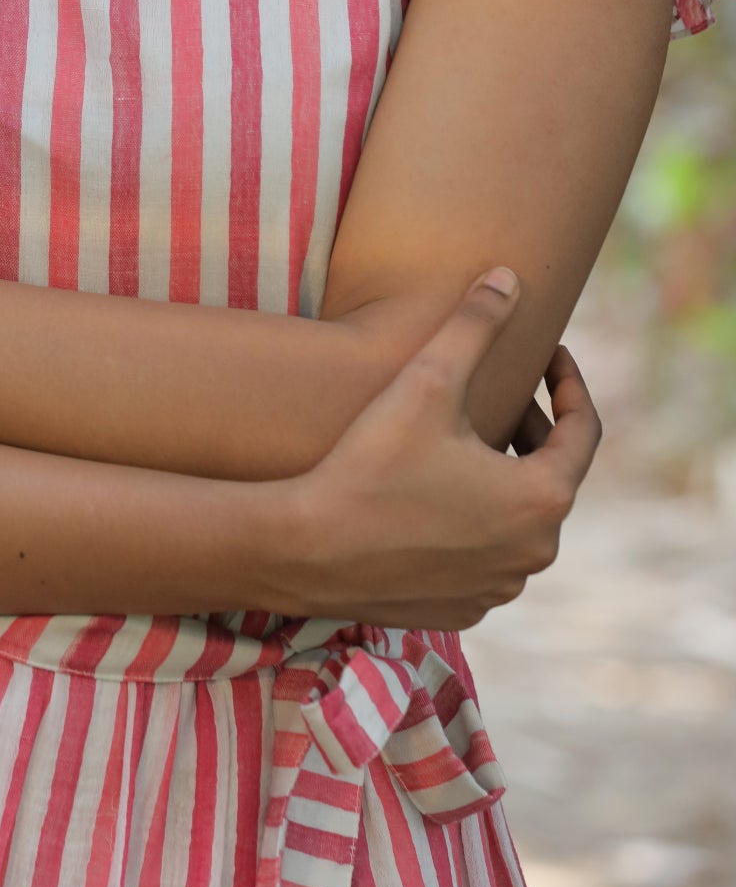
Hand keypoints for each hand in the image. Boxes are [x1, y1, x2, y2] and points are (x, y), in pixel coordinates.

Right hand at [275, 271, 600, 629]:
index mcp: (542, 499)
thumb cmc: (369, 463)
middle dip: (528, 428)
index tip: (548, 353)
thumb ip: (475, 325)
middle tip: (496, 391)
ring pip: (515, 518)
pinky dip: (472, 522)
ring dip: (499, 478)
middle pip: (548, 474)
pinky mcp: (464, 609)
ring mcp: (499, 588)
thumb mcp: (426, 381)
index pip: (583, 430)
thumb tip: (510, 277)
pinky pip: (483, 556)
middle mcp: (535, 552)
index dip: (567, 383)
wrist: (304, 551)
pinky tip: (432, 494)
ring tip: (460, 440)